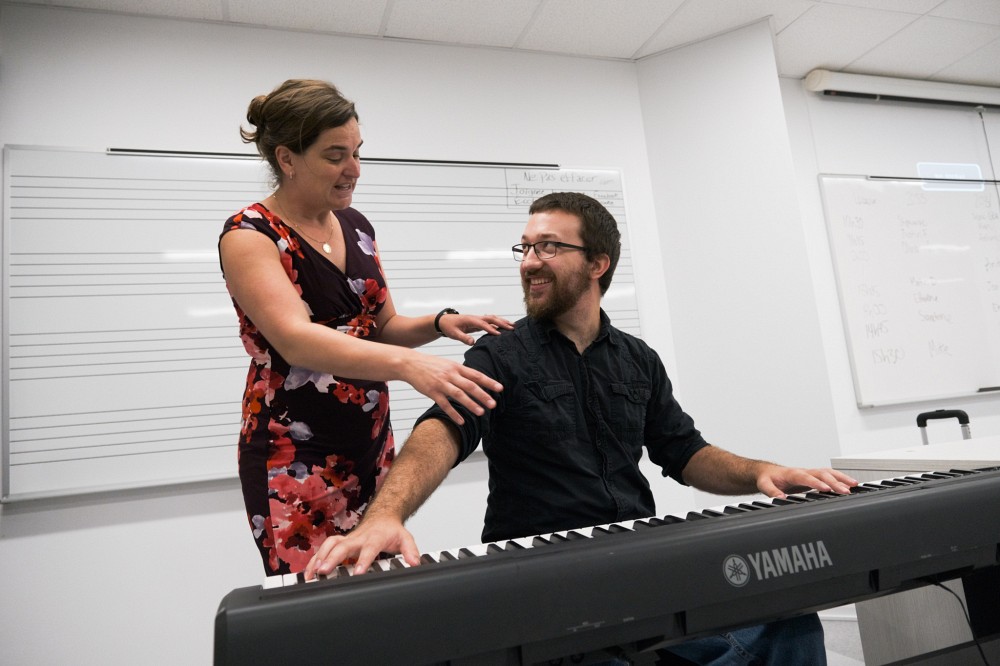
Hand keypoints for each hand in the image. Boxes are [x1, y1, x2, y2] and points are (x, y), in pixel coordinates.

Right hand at [304, 515, 420, 579]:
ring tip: (311, 575)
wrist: (382, 517)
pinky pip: (324, 549)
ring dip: (319, 558)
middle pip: (342, 546)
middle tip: (323, 572)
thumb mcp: (405, 538)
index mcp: (374, 537)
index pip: (368, 549)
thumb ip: (410, 551)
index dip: (362, 560)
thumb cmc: (391, 531)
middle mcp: (358, 537)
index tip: (357, 572)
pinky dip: (314, 559)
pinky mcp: (340, 543)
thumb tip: (415, 563)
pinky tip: (307, 573)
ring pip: (329, 545)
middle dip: (332, 559)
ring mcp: (347, 539)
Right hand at [401, 350, 501, 424]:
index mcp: (456, 367)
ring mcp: (441, 384)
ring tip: (481, 412)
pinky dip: (453, 413)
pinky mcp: (432, 392)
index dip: (489, 382)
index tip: (500, 388)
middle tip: (493, 404)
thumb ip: (461, 372)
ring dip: (471, 404)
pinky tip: (461, 421)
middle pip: (470, 386)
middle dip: (483, 395)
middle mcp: (450, 375)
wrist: (410, 363)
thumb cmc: (431, 364)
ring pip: (459, 395)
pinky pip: (444, 404)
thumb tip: (475, 380)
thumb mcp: (448, 364)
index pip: (476, 375)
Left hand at [439, 313, 513, 345]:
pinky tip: (503, 327)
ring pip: (492, 319)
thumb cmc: (448, 327)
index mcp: (470, 320)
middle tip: (512, 328)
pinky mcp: (477, 322)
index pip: (483, 324)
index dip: (491, 329)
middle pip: (491, 318)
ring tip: (512, 325)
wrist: (443, 321)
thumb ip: (463, 338)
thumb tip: (473, 342)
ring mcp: (477, 319)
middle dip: (502, 322)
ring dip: (502, 321)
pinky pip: (490, 322)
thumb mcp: (454, 334)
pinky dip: (498, 323)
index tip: (499, 334)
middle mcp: (475, 318)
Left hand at [756, 464, 857, 497]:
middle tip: (846, 491)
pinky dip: (841, 479)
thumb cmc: (768, 478)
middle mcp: (804, 472)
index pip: (807, 477)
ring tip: (855, 485)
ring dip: (841, 478)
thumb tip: (780, 499)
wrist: (768, 472)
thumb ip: (772, 491)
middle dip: (834, 482)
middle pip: (822, 474)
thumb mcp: (764, 485)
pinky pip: (829, 475)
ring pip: (828, 472)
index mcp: (792, 474)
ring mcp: (810, 473)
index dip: (816, 483)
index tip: (826, 489)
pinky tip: (850, 484)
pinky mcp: (814, 477)